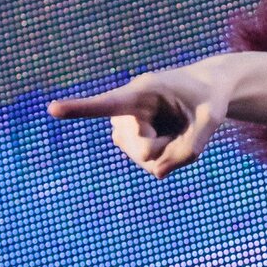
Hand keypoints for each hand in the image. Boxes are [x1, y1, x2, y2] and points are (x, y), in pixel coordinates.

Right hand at [48, 66, 227, 179]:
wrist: (204, 96)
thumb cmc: (207, 98)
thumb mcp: (214, 116)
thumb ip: (193, 145)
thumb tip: (158, 173)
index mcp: (141, 93)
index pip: (108, 103)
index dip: (80, 108)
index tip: (53, 109)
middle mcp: (126, 113)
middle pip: (143, 149)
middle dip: (171, 148)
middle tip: (184, 123)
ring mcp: (126, 133)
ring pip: (150, 161)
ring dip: (173, 151)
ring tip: (178, 127)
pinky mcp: (132, 148)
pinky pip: (157, 168)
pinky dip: (174, 159)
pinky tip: (172, 138)